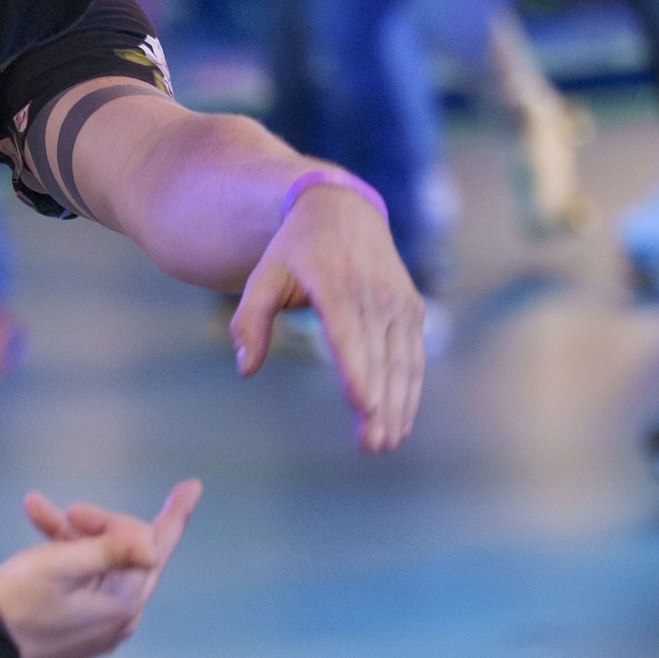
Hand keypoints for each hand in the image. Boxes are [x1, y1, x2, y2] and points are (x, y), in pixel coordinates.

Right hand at [0, 479, 201, 657]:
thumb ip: (112, 550)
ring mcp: (98, 624)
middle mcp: (119, 617)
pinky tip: (38, 524)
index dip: (175, 514)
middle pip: (127, 553)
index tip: (192, 486)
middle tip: (71, 510)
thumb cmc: (15, 604)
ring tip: (36, 508)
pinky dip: (62, 554)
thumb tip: (151, 544)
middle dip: (100, 523)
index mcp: (123, 603)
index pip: (155, 547)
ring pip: (99, 562)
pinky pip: (82, 580)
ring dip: (71, 534)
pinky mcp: (76, 626)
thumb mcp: (62, 566)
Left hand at [227, 175, 423, 451]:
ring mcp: (398, 301)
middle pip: (378, 358)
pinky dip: (410, 390)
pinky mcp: (411, 308)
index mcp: (335, 284)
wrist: (343, 210)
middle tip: (371, 447)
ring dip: (398, 405)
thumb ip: (249, 321)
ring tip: (385, 444)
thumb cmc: (294, 251)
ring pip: (402, 362)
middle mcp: (373, 293)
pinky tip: (401, 421)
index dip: (357, 373)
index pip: (347, 335)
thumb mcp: (263, 276)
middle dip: (379, 406)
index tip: (364, 408)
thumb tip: (245, 369)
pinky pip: (413, 356)